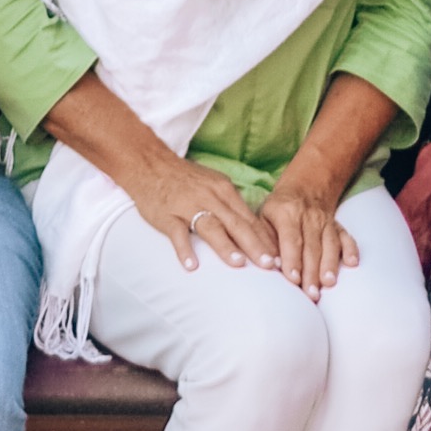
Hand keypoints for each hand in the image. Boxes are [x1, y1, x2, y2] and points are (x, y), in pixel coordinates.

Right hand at [131, 152, 273, 275]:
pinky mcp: (166, 215)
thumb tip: (256, 231)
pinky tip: (192, 266)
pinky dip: (185, 249)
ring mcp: (187, 206)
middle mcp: (209, 197)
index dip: (266, 239)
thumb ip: (233, 207)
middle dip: (255, 245)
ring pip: (210, 227)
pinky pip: (177, 234)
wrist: (150, 164)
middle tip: (270, 265)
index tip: (280, 258)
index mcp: (224, 191)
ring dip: (225, 246)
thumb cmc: (186, 179)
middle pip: (236, 224)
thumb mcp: (214, 185)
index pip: (250, 218)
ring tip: (238, 264)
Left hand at [256, 171, 359, 300]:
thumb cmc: (278, 210)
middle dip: (311, 271)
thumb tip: (269, 263)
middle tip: (310, 294)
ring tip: (328, 283)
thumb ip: (266, 240)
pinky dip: (351, 249)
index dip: (292, 259)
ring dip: (329, 264)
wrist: (304, 188)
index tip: (293, 279)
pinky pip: (346, 237)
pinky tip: (352, 263)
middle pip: (311, 246)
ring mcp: (326, 221)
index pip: (291, 238)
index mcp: (287, 213)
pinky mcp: (338, 226)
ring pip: (329, 244)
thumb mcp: (264, 217)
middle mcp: (309, 216)